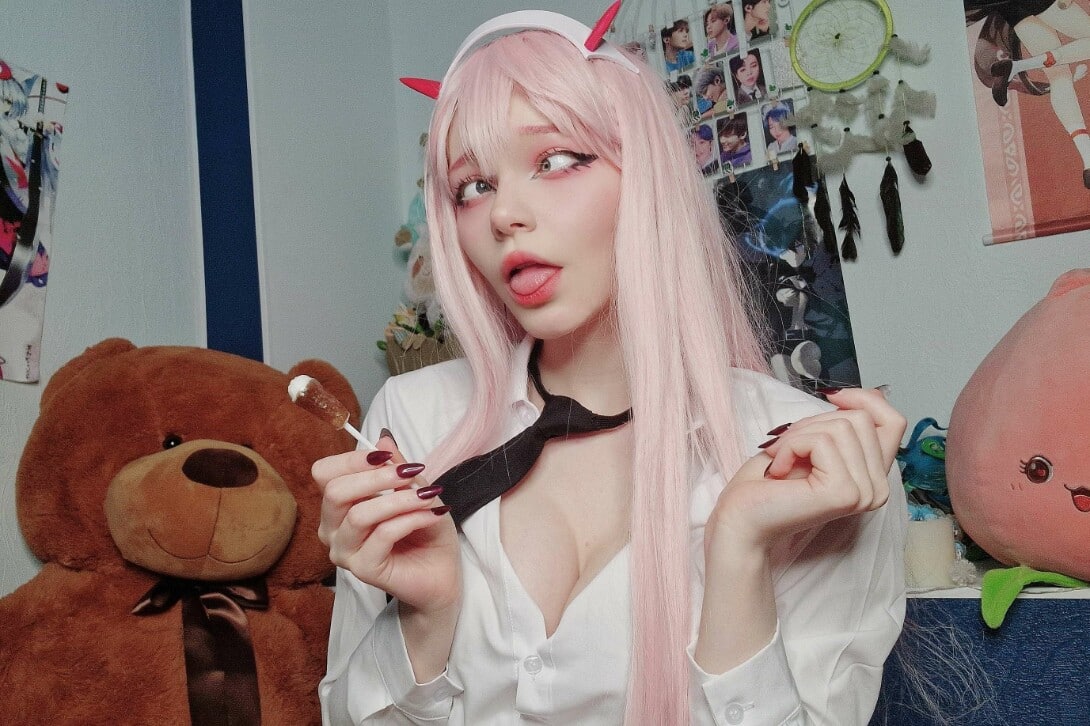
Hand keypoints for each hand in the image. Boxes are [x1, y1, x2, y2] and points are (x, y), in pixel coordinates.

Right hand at [312, 433, 460, 613]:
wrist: (442, 572)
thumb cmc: (424, 531)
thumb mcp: (414, 489)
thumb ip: (396, 467)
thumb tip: (383, 439)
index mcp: (338, 506)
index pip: (324, 473)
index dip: (352, 459)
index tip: (385, 456)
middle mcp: (332, 528)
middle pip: (335, 492)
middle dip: (377, 478)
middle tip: (411, 473)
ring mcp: (344, 551)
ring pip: (360, 515)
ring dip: (400, 500)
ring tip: (429, 495)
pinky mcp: (362, 570)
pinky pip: (383, 535)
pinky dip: (411, 519)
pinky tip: (431, 515)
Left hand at [707, 387, 905, 556]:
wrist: (741, 519)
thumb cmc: (768, 484)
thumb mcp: (812, 441)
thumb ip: (844, 425)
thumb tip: (869, 393)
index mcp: (872, 476)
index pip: (893, 422)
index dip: (866, 399)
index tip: (833, 397)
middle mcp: (876, 489)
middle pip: (861, 419)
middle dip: (814, 422)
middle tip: (787, 448)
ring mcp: (864, 493)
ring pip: (842, 426)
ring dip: (799, 435)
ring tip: (782, 461)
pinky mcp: (845, 492)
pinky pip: (822, 441)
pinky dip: (791, 446)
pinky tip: (780, 471)